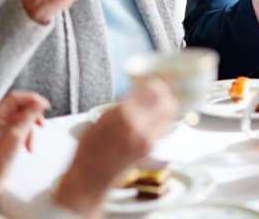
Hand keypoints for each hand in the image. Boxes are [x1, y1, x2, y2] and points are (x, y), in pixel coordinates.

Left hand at [0, 91, 49, 197]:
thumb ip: (29, 116)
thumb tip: (40, 102)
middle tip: (42, 124)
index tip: (45, 105)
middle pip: (21, 108)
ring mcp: (0, 125)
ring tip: (31, 143)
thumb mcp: (17, 135)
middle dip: (32, 119)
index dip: (32, 99)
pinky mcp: (6, 133)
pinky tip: (28, 147)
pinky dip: (28, 136)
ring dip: (31, 130)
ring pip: (24, 118)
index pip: (15, 98)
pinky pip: (22, 127)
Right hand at [53, 80, 177, 216]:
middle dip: (164, 94)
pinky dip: (162, 119)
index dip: (153, 84)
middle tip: (159, 91)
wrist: (91, 175)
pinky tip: (153, 118)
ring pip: (168, 115)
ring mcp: (147, 139)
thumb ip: (120, 106)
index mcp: (124, 114)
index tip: (152, 82)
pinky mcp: (150, 148)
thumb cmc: (90, 148)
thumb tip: (135, 93)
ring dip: (165, 106)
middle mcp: (139, 126)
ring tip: (158, 103)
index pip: (151, 90)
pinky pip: (164, 128)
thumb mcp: (101, 119)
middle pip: (166, 102)